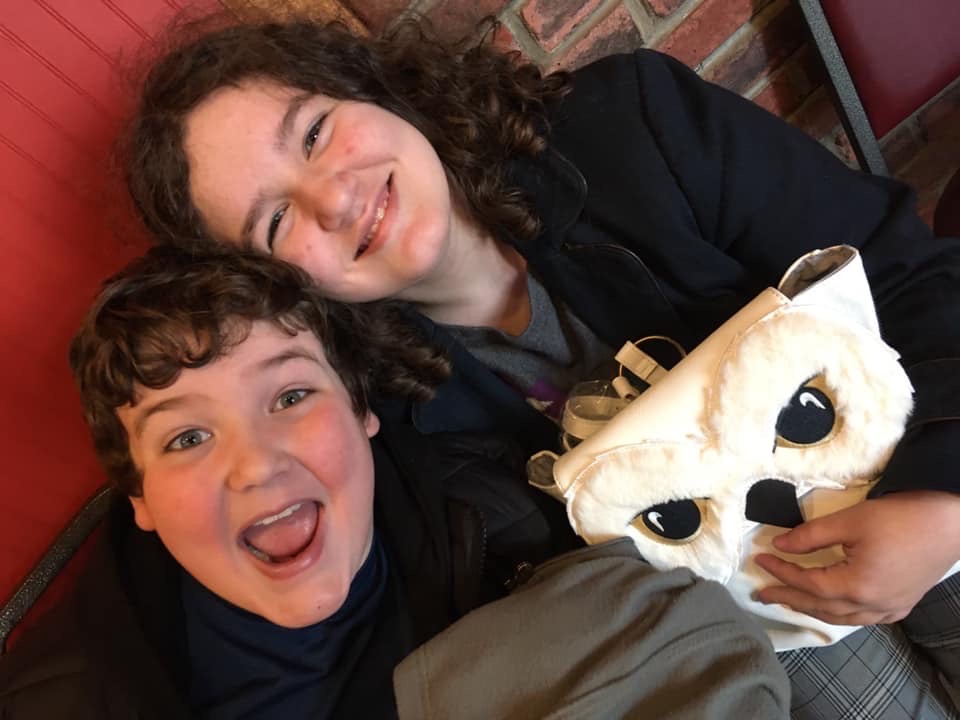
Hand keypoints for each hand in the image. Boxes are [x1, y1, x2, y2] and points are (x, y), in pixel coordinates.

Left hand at [753, 491, 959, 625]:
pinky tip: (831, 607)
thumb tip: (779, 545)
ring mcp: (890, 609)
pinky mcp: (901, 605)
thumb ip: (810, 536)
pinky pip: (863, 618)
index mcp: (857, 586)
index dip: (781, 573)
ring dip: (812, 609)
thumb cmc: (899, 517)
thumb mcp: (848, 521)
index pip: (807, 584)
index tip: (760, 561)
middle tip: (762, 594)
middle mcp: (872, 605)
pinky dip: (840, 614)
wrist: (948, 521)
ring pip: (841, 617)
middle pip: (820, 607)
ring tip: (789, 600)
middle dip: (789, 598)